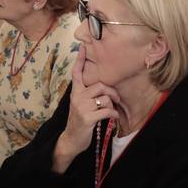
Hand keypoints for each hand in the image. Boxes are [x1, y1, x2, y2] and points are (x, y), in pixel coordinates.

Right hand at [53, 58, 119, 172]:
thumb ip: (87, 94)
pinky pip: (107, 111)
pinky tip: (113, 119)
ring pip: (105, 99)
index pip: (76, 73)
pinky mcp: (88, 118)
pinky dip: (113, 115)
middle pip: (99, 85)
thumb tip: (103, 88)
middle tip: (116, 99)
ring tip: (110, 112)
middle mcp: (77, 97)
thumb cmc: (79, 121)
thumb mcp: (79, 105)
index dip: (80, 60)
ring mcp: (82, 108)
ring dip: (112, 106)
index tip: (82, 47)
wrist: (71, 139)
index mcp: (75, 92)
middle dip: (111, 92)